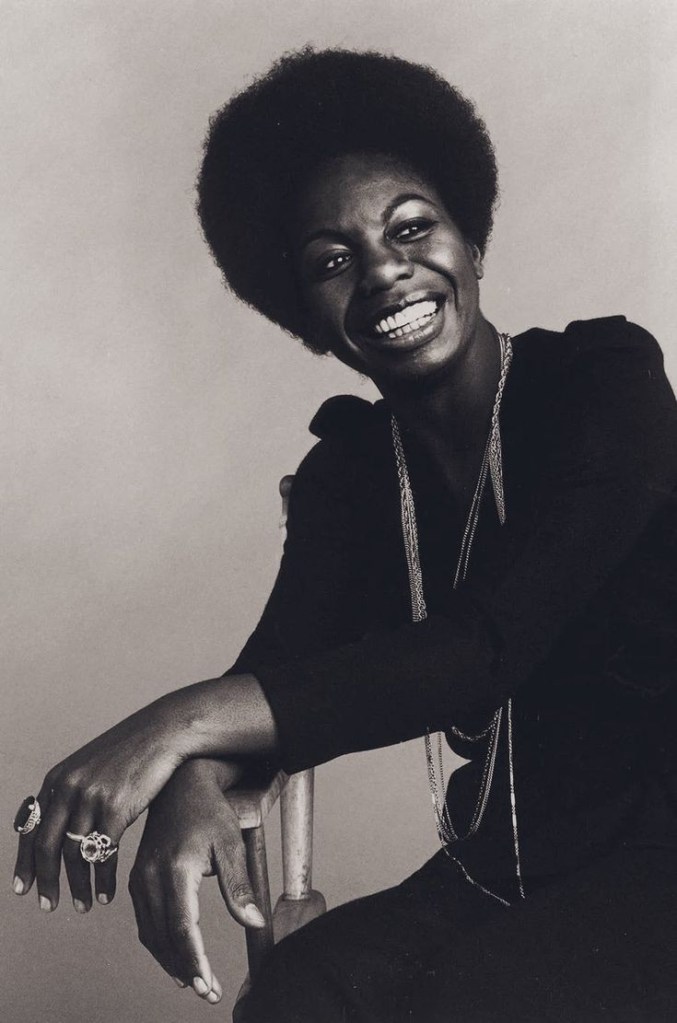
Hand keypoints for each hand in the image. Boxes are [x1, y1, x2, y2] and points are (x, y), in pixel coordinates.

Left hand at [13, 695, 185, 912]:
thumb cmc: (132, 751)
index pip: (30, 828)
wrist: (163, 732)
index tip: (22, 888)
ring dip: (77, 886)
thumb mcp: (92, 765)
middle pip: (47, 847)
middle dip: (46, 881)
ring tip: (83, 905)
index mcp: (58, 778)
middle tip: (48, 906)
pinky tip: (106, 893)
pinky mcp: (117, 808)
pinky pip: (103, 854)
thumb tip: (62, 826)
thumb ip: (73, 790)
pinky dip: (102, 879)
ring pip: (74, 855)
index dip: (24, 862)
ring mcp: (91, 798)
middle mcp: (68, 788)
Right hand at [129, 757, 266, 1004]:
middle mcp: (150, 878)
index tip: (210, 987)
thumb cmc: (210, 810)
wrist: (182, 783)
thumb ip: (239, 886)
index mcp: (175, 871)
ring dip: (170, 960)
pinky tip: (175, 954)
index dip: (197, 962)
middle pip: (164, 938)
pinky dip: (159, 943)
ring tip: (194, 980)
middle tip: (208, 991)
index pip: (183, 930)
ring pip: (151, 934)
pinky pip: (145, 921)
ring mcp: (140, 879)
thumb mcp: (231, 844)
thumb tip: (255, 923)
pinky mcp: (137, 878)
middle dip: (186, 969)